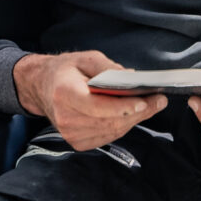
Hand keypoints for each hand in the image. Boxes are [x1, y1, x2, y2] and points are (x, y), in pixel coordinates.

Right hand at [13, 51, 166, 150]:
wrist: (41, 87)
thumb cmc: (65, 71)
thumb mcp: (86, 58)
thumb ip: (108, 68)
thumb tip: (133, 79)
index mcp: (64, 93)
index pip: (98, 106)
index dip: (123, 106)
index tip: (145, 101)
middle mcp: (65, 117)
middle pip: (110, 120)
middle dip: (138, 112)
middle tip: (158, 101)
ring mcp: (70, 133)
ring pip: (112, 130)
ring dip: (133, 119)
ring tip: (150, 106)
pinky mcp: (77, 142)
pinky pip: (108, 136)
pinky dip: (122, 125)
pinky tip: (131, 114)